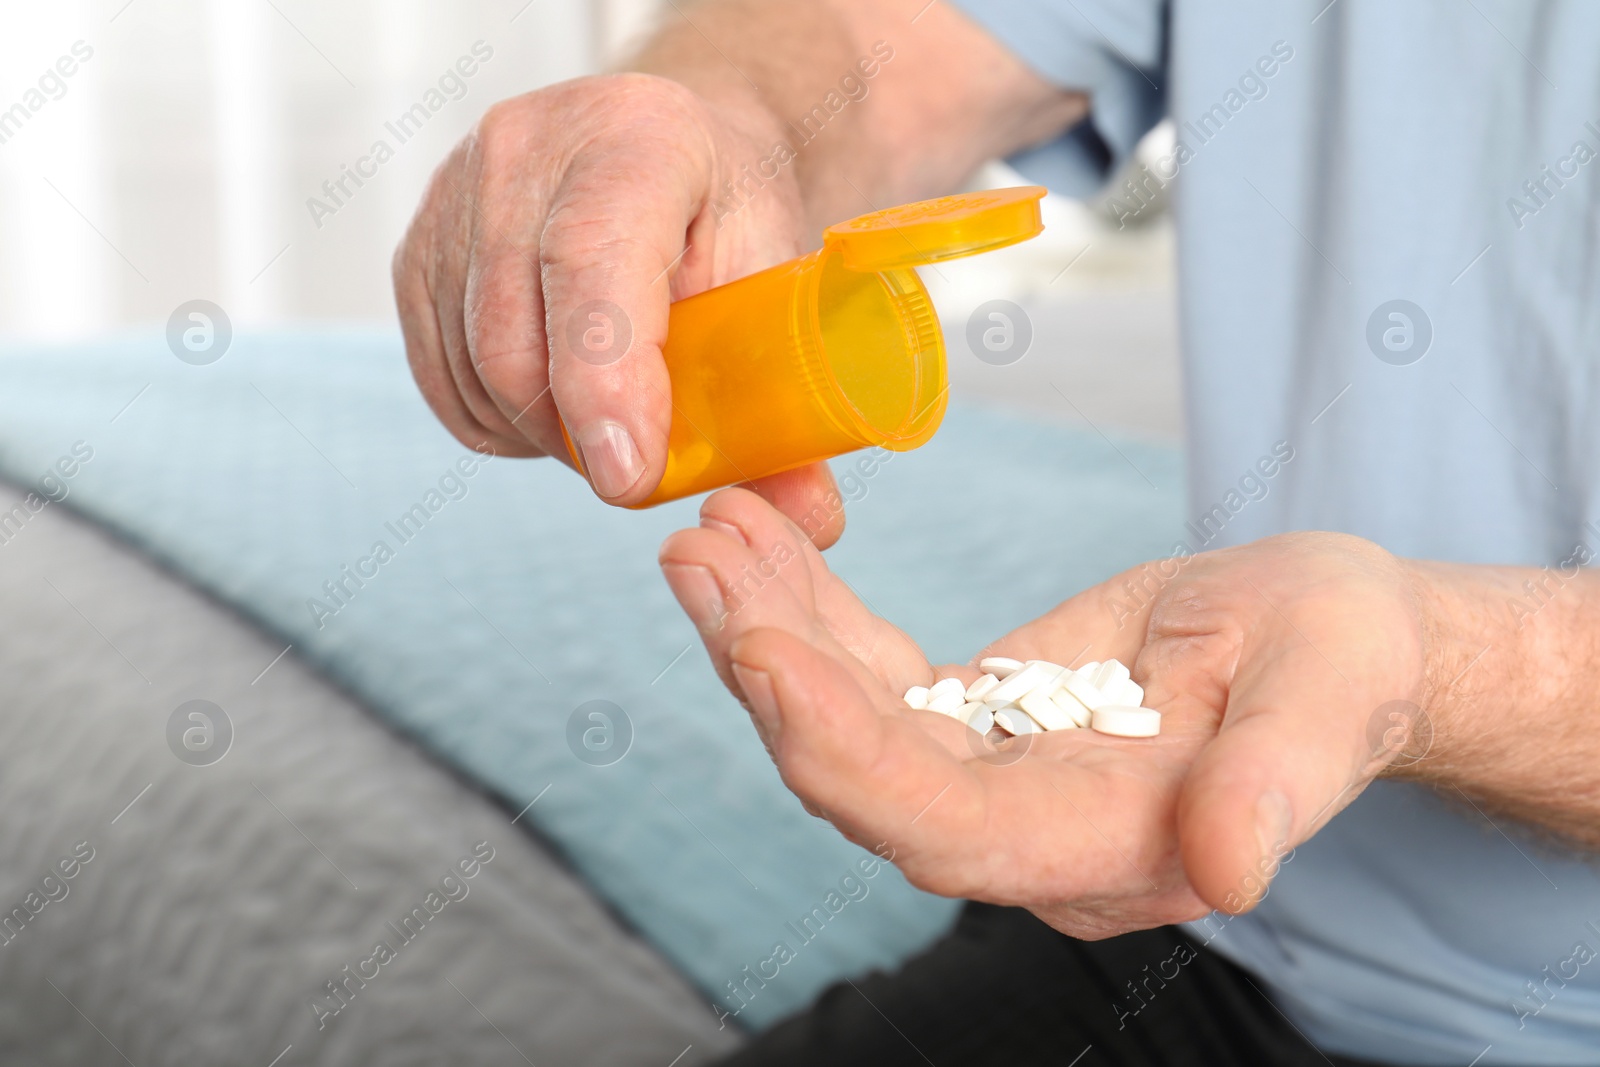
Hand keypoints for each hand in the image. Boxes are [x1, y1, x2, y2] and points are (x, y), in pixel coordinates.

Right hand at [393, 74, 845, 542]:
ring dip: (541, 434)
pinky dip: (498, 421)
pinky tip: (555, 404)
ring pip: (474, 370)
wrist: (666, 153)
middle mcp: (528, 149)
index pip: (590, 261)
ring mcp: (456, 192)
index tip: (629, 474)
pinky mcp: (417, 245)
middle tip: (639, 466)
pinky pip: (441, 378)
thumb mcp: (778, 285)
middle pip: (517, 337)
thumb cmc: (726, 220)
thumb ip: (790, 405)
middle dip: (577, 436)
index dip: (603, 379)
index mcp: (638, 137)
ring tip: (608, 418)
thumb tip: (809, 519)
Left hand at [658, 488, 1430, 936]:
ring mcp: (989, 780)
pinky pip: (870, 676)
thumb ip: (1283, 782)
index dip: (848, 757)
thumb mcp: (1334, 692)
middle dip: (772, 675)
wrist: (1329, 645)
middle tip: (699, 558)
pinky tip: (761, 541)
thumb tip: (1229, 870)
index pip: (948, 831)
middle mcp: (1026, 834)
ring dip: (769, 630)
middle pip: (865, 778)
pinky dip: (811, 611)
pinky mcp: (972, 722)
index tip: (763, 656)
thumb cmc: (1345, 663)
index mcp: (1109, 845)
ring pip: (848, 723)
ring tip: (706, 532)